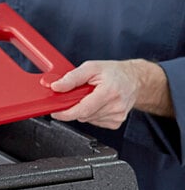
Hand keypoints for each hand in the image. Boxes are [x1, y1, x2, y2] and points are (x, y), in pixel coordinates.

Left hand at [50, 59, 173, 128]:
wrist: (135, 80)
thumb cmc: (114, 73)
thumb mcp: (91, 67)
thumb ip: (72, 78)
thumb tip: (56, 87)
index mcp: (110, 91)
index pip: (82, 109)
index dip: (65, 113)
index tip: (55, 111)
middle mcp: (115, 106)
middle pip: (83, 115)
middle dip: (75, 106)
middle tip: (78, 95)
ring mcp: (117, 116)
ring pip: (87, 119)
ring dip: (84, 110)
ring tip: (92, 97)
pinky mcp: (116, 123)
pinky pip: (94, 122)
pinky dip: (91, 114)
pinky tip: (99, 104)